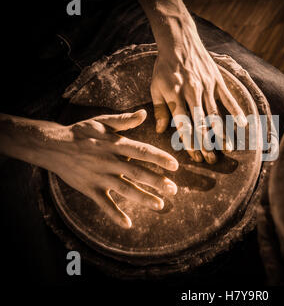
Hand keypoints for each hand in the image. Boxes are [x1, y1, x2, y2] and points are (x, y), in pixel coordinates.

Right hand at [0, 110, 178, 227]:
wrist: (52, 146)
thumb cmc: (81, 132)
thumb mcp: (102, 122)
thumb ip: (124, 120)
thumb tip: (144, 114)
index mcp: (115, 144)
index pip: (142, 151)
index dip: (159, 158)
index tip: (175, 166)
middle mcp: (109, 162)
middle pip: (137, 173)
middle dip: (157, 182)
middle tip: (174, 189)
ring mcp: (100, 177)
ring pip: (125, 190)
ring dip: (143, 198)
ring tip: (160, 205)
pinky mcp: (90, 189)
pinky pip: (104, 204)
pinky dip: (115, 214)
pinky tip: (128, 224)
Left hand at [151, 22, 247, 163]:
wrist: (179, 41)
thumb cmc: (164, 66)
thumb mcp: (156, 87)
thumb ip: (160, 110)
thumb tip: (160, 131)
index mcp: (176, 96)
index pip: (183, 124)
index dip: (189, 142)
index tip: (194, 157)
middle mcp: (192, 93)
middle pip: (201, 123)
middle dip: (206, 143)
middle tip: (211, 160)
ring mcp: (207, 86)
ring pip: (215, 114)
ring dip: (221, 133)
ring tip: (227, 149)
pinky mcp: (217, 80)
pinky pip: (228, 98)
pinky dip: (236, 111)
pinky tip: (243, 124)